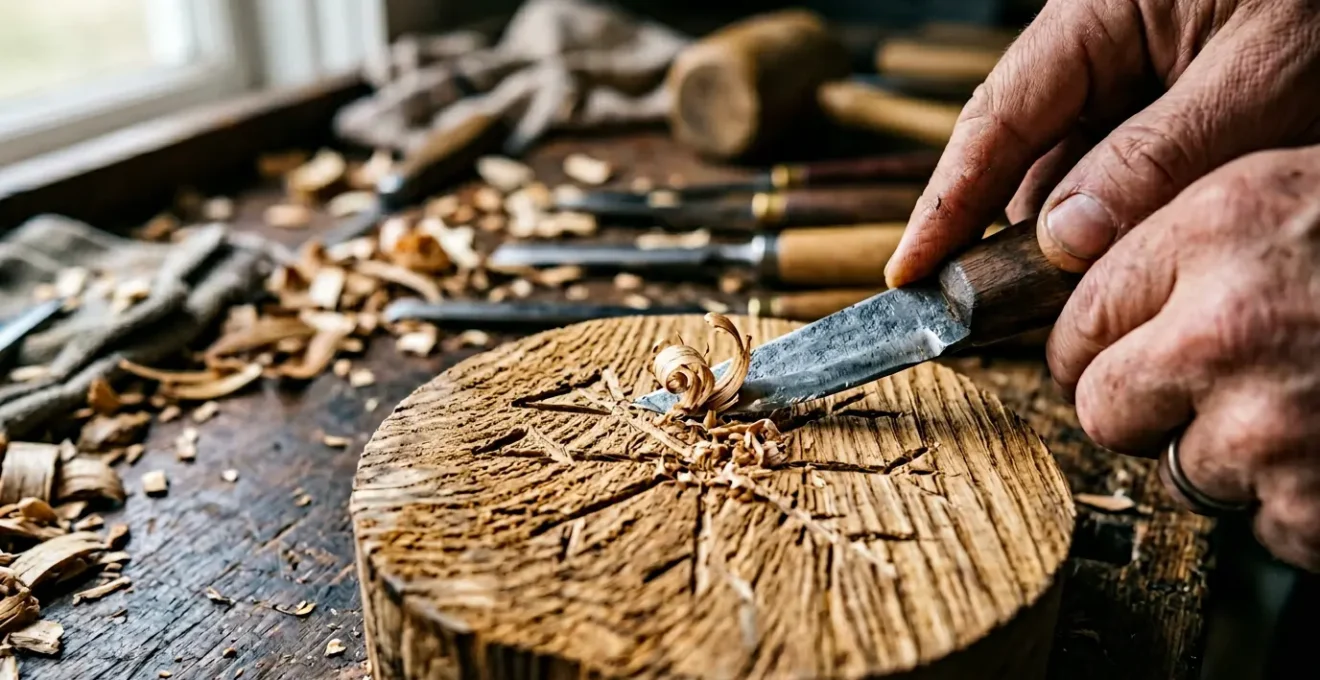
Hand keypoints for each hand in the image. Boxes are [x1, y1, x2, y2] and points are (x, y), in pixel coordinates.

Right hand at [884, 0, 1319, 284]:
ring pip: (1080, 175)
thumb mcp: (1264, 75)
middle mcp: (1104, 45)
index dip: (945, 204)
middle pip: (1030, 157)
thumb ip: (1159, 157)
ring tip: (1102, 292)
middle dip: (1027, 239)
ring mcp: (1138, 75)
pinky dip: (1131, 221)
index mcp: (1099, 13)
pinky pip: (1128, 172)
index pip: (996, 119)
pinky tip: (1148, 253)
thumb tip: (1063, 238)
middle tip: (1026, 318)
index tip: (908, 276)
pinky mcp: (1176, 102)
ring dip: (1090, 238)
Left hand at [1046, 145, 1319, 569]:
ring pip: (1179, 467)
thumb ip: (1197, 236)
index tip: (1115, 349)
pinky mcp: (1309, 504)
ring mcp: (1266, 425)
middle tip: (1205, 388)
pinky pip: (1259, 521)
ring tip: (1307, 407)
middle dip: (1140, 405)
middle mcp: (1223, 326)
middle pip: (1101, 404)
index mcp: (1216, 228)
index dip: (1094, 340)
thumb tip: (1100, 285)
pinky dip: (1294, 503)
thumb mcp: (1302, 190)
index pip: (1078, 313)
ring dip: (1228, 454)